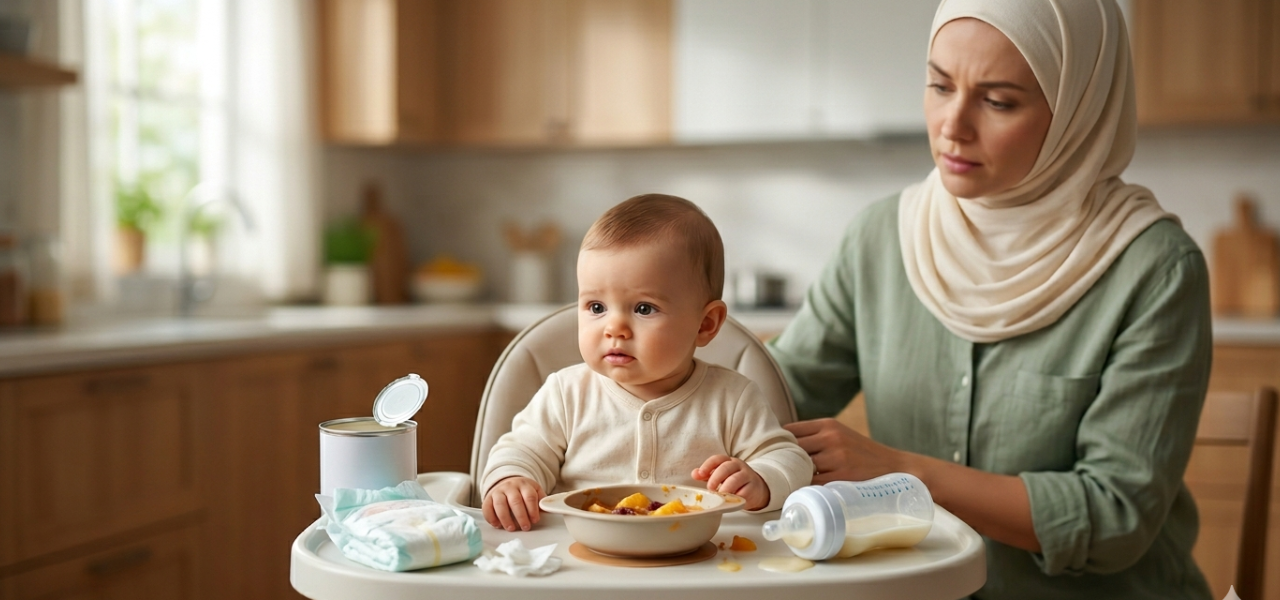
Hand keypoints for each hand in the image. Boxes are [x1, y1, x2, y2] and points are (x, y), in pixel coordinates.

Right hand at [482, 476, 544, 530]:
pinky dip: (491, 518)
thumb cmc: (523, 492)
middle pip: (515, 501)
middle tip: (525, 527)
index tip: (535, 520)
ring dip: (505, 518)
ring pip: (500, 504)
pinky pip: (487, 507)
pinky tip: (497, 525)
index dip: (532, 509)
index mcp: (524, 485)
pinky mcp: (488, 498)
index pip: (529, 496)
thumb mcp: (535, 491)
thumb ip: (541, 500)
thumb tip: (548, 510)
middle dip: (521, 516)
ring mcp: (498, 491)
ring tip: (511, 528)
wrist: (508, 482)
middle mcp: (510, 487)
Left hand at [692, 455, 769, 509]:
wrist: (756, 489)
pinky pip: (744, 492)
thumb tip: (694, 473)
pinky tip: (731, 501)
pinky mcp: (753, 488)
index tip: (700, 474)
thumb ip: (707, 475)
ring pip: (735, 479)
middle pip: (726, 467)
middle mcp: (738, 466)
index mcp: (728, 461)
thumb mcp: (721, 476)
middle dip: (715, 478)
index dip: (708, 465)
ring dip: (725, 488)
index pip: (718, 459)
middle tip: (710, 489)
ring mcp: (747, 476)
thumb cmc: (734, 482)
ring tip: (720, 496)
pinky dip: (735, 497)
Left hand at [784, 418, 906, 483]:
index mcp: (828, 425)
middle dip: (781, 460)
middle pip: (792, 447)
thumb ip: (816, 437)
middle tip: (773, 471)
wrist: (896, 468)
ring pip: (800, 466)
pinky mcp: (841, 476)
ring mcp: (836, 457)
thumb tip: (783, 446)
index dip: (778, 443)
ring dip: (792, 475)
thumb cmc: (863, 454)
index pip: (790, 430)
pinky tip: (799, 492)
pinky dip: (804, 487)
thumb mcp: (841, 435)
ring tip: (784, 483)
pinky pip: (812, 483)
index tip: (771, 453)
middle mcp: (831, 437)